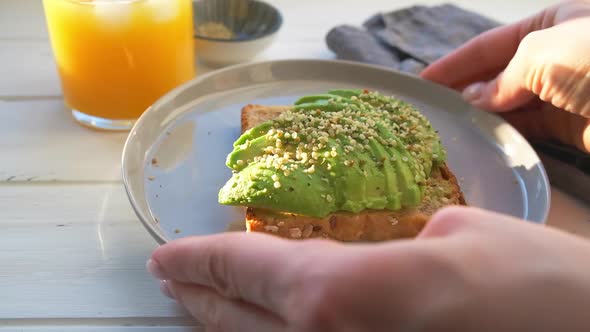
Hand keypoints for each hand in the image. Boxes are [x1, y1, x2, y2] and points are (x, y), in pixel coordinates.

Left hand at [147, 207, 589, 330]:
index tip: (164, 256)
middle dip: (198, 300)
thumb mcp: (453, 232)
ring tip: (205, 307)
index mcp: (341, 295)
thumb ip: (383, 249)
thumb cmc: (532, 284)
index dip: (199, 260)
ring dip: (229, 330)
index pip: (245, 271)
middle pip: (236, 326)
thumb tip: (353, 261)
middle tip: (170, 281)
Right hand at [420, 0, 589, 152]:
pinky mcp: (570, 128)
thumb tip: (472, 98)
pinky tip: (480, 137)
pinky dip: (503, 133)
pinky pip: (527, 128)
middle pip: (496, 74)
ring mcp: (563, 93)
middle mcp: (554, 57)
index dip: (453, 63)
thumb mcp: (545, 53)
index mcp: (551, 25)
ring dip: (480, 114)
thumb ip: (503, 76)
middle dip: (463, 89)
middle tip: (427, 108)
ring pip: (509, 104)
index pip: (489, 45)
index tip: (420, 81)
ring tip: (446, 126)